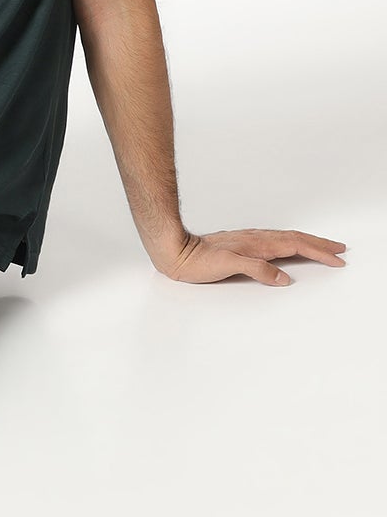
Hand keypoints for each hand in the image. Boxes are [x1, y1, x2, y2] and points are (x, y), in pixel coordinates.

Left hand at [155, 228, 346, 285]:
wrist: (175, 250)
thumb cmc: (197, 261)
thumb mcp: (227, 266)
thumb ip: (256, 270)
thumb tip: (283, 278)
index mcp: (257, 244)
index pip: (296, 246)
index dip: (318, 252)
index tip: (337, 258)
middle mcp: (256, 239)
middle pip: (295, 239)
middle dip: (319, 244)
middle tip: (340, 249)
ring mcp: (249, 240)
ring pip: (286, 239)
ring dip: (307, 242)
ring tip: (322, 246)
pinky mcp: (242, 244)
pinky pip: (275, 241)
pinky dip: (290, 243)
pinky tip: (288, 247)